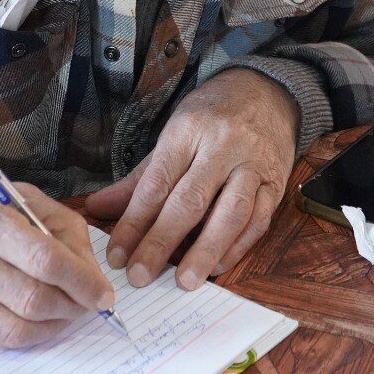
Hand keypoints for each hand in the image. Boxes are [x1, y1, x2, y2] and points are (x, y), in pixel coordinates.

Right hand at [0, 169, 114, 348]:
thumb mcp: (22, 199)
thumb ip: (64, 232)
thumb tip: (93, 278)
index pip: (43, 258)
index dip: (81, 281)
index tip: (103, 293)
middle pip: (31, 298)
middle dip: (71, 307)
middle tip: (86, 304)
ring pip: (14, 329)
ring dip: (52, 326)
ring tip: (63, 312)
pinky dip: (25, 334)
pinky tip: (34, 319)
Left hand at [84, 69, 297, 289]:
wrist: (265, 91)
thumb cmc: (211, 116)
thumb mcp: (172, 134)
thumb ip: (139, 178)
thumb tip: (97, 208)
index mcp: (188, 131)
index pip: (156, 183)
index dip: (134, 222)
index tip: (117, 255)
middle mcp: (223, 147)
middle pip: (190, 200)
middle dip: (162, 242)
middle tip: (141, 276)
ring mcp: (253, 165)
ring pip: (231, 212)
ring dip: (206, 250)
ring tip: (184, 281)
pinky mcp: (275, 183)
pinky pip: (259, 220)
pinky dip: (238, 246)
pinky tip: (219, 266)